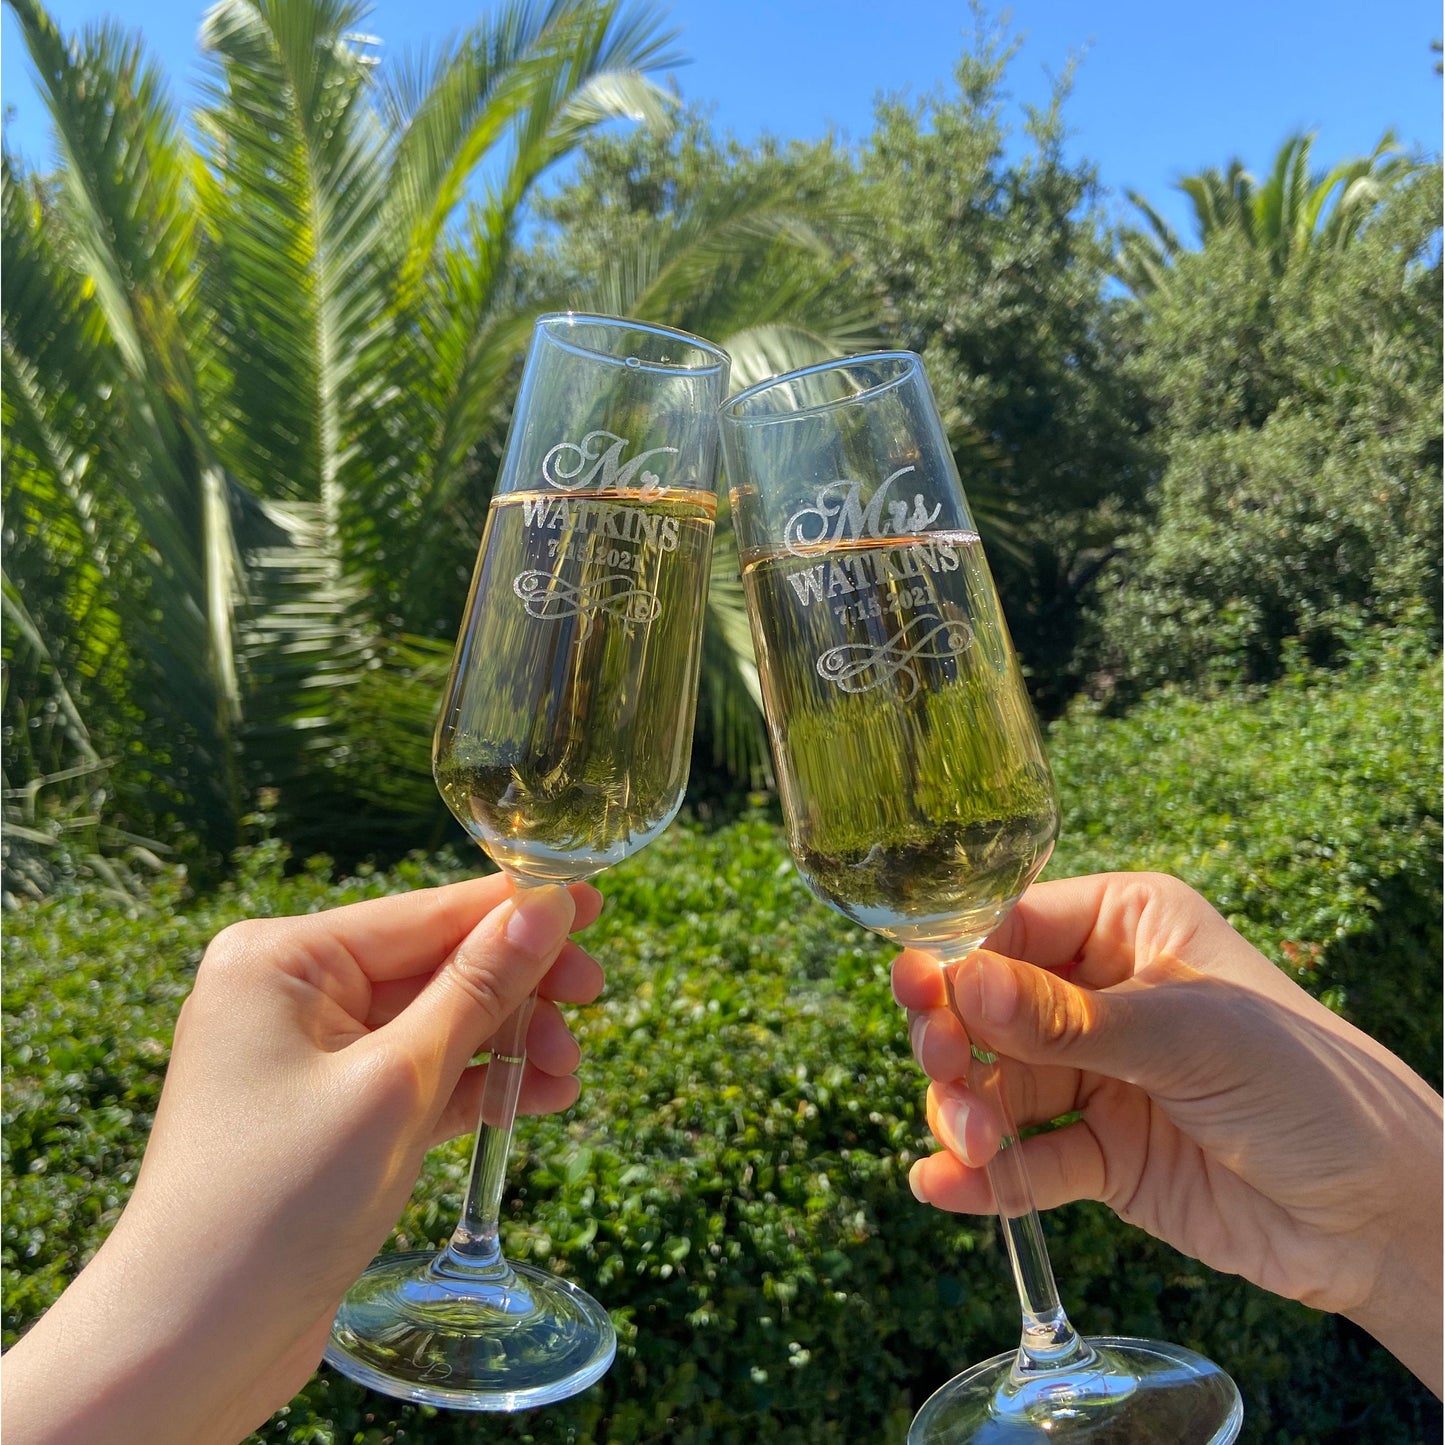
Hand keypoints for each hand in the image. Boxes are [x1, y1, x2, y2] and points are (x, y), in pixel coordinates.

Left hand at [2, 875, 603, 1444]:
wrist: (192, 1347)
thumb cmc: (277, 1202)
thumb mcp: (396, 1084)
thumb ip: (477, 989)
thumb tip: (548, 906)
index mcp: (280, 959)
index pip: (424, 913)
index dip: (515, 909)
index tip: (594, 900)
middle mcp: (288, 993)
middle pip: (434, 965)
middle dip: (518, 986)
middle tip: (597, 992)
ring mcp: (307, 1056)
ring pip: (434, 1024)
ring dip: (506, 1042)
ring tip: (570, 1070)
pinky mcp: (329, 1114)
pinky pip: (417, 1077)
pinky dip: (474, 1086)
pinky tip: (538, 1096)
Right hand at [891, 871, 1442, 1395]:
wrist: (1388, 1218)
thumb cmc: (1312, 1086)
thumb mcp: (1190, 1035)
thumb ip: (1069, 1018)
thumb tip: (961, 981)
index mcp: (1129, 927)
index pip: (1013, 926)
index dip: (959, 960)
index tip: (921, 995)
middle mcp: (1103, 995)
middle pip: (987, 1007)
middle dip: (956, 1041)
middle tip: (948, 1074)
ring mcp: (1100, 1077)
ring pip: (998, 1084)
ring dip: (967, 1113)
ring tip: (970, 1145)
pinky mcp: (1104, 1156)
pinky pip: (1027, 1159)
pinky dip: (983, 1177)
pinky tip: (944, 1187)